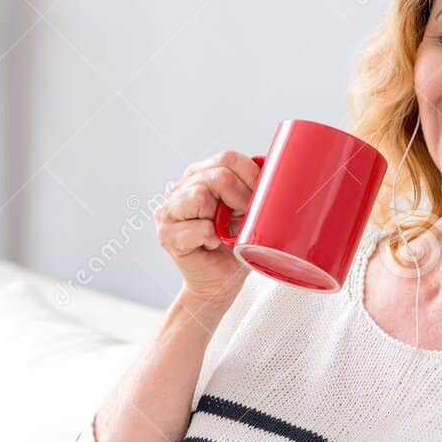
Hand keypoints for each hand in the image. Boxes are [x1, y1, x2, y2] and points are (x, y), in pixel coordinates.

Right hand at [155, 150, 258, 308]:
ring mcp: (168, 212)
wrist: (220, 283)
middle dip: (241, 198)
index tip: (261, 198)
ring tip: (221, 232)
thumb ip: (252, 188)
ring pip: (201, 195)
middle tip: (245, 219)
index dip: (251, 176)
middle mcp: (178, 189)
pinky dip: (213, 239)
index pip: (226, 158)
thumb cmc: (235, 246)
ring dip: (221, 219)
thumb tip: (273, 169)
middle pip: (217, 176)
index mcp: (198, 176)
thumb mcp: (248, 211)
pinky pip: (201, 228)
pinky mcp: (167, 236)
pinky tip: (211, 246)